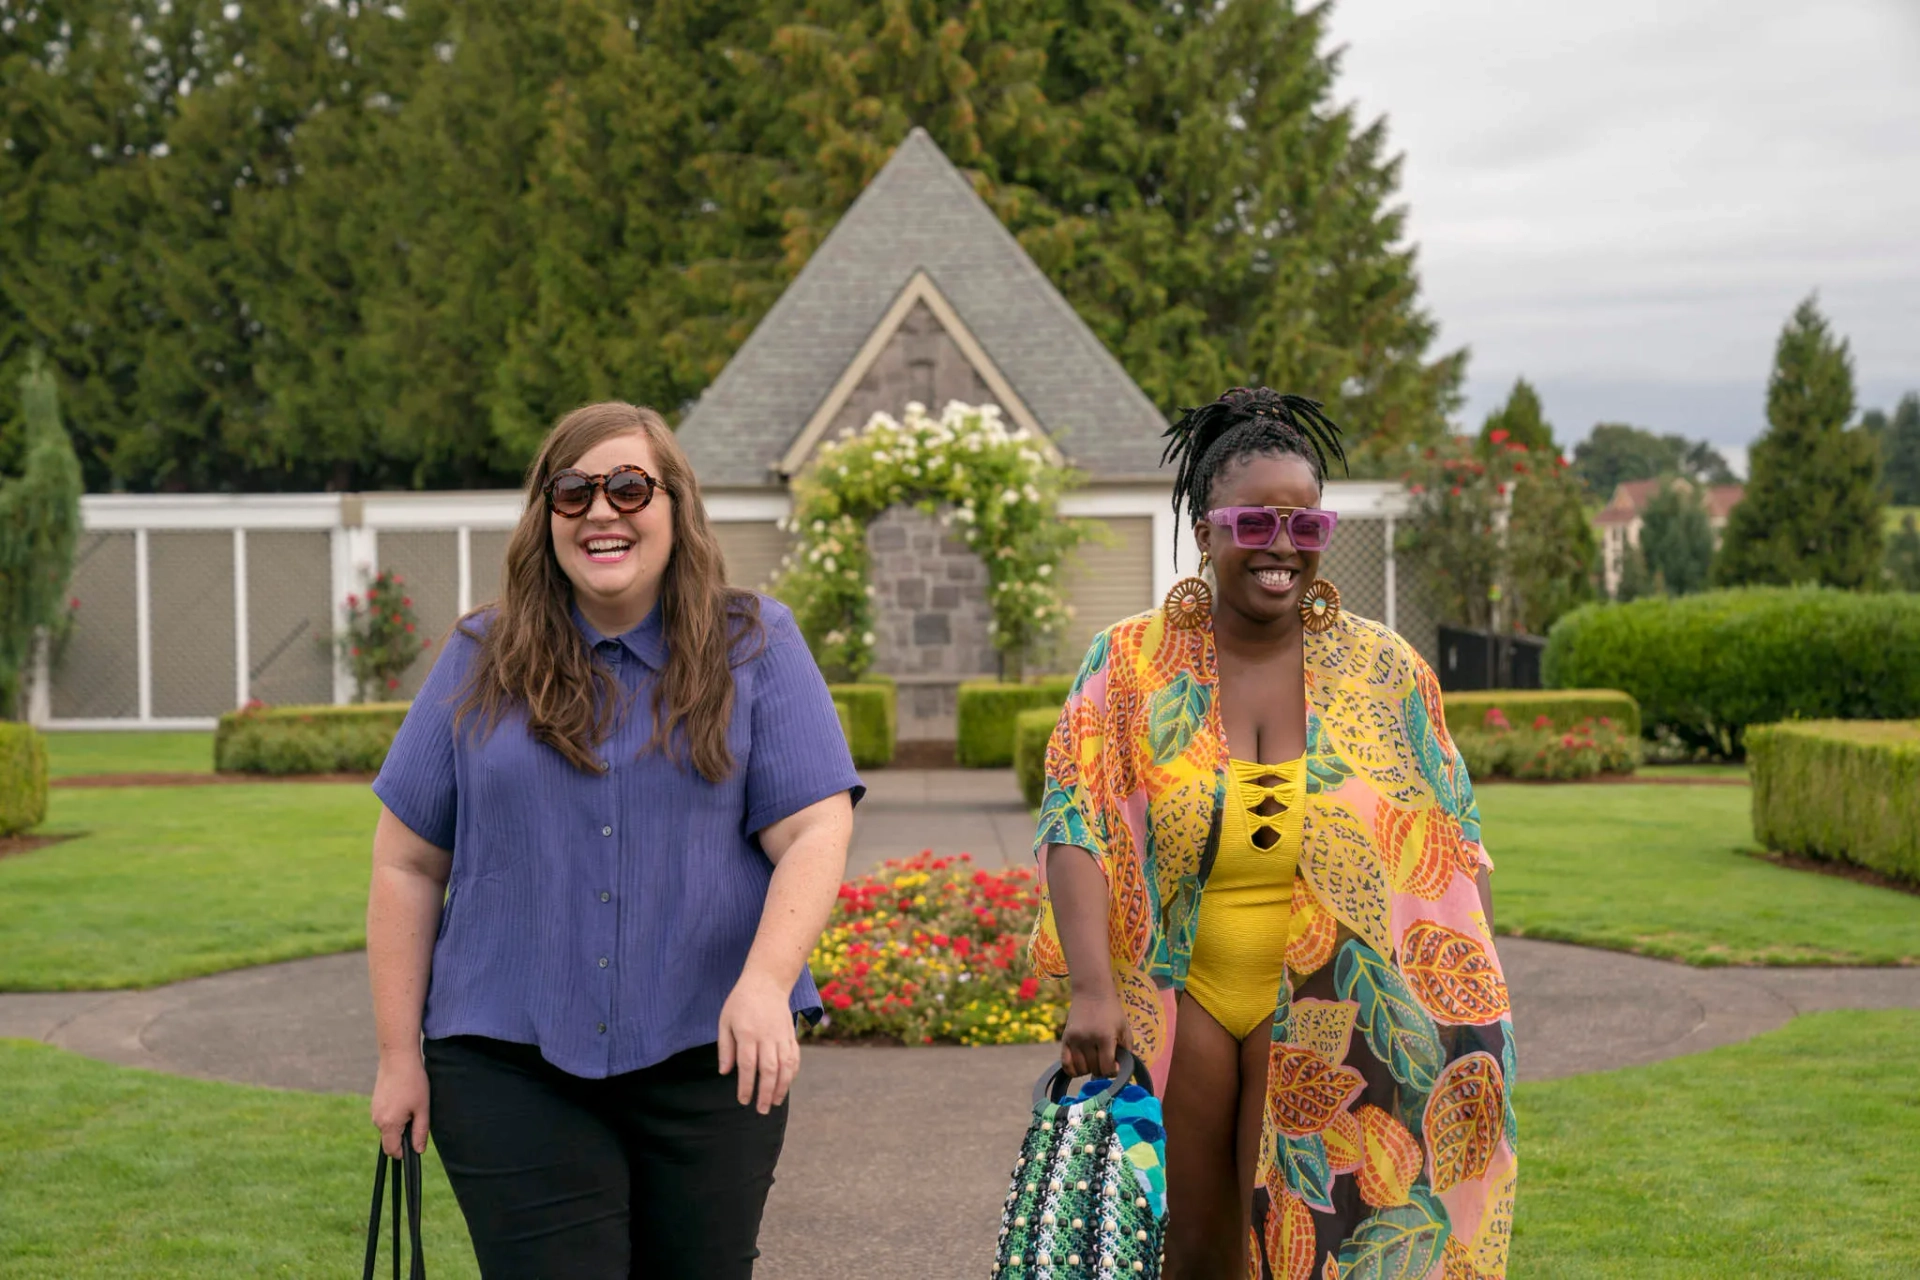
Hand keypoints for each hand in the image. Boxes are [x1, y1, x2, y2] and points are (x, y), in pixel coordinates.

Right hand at [371, 1053, 429, 1157]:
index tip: (415, 1143)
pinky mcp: (374, 1102)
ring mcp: (373, 1110)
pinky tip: (404, 1098)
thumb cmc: (413, 1082)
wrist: (398, 1058)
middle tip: (416, 1117)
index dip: (404, 1153)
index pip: (392, 1151)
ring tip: (411, 1103)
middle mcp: (376, 1120)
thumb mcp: (422, 1109)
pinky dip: (394, 1114)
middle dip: (402, 1136)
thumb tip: (418, 1151)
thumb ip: (420, 1132)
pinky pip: (384, 1116)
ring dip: (399, 1123)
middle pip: (389, 1139)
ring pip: (387, 1127)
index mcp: (388, 1124)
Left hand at [717, 971, 800, 1114]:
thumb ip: (725, 1047)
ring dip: (781, 1087)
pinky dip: (792, 1073)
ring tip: (775, 1102)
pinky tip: (786, 1084)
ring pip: (785, 1066)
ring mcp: (781, 1036)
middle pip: (769, 1069)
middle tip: (761, 1110)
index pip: (747, 1065)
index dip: (746, 1085)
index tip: (743, 1101)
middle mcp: (767, 1036)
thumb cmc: (741, 1002)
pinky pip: (795, 1057)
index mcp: (748, 1033)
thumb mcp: (725, 1021)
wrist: (767, 981)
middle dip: (766, 1092)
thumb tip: (725, 1072)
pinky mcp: (791, 1034)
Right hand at [1059, 983, 1130, 1078]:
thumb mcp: (1124, 1029)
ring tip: (1094, 1060)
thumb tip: (1119, 1073)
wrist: (1092, 992)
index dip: (1113, 1071)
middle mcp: (1088, 1039)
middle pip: (1094, 1070)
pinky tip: (1081, 1066)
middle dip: (1102, 1069)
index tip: (1115, 1066)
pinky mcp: (1065, 1039)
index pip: (1107, 1068)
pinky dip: (1073, 1070)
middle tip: (1105, 1059)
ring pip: (1081, 1070)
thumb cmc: (1112, 1012)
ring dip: (1089, 1069)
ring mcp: (1074, 1039)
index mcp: (1105, 1037)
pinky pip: (1066, 1065)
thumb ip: (1126, 1052)